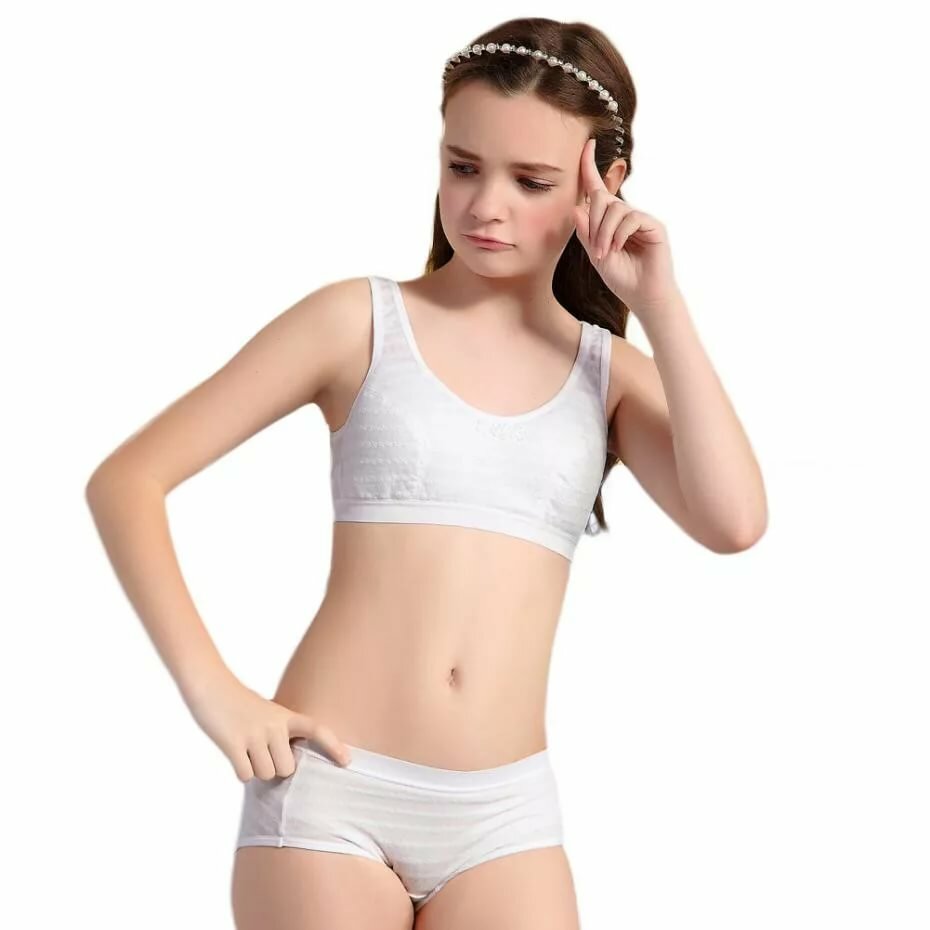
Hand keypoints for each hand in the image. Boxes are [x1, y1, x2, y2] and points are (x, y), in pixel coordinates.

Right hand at [187, 673, 351, 781]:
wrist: (211, 685)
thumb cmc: (241, 703)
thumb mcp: (269, 712)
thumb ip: (282, 733)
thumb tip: (289, 766)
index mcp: (285, 715)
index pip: (316, 729)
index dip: (333, 745)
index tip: (347, 761)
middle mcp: (274, 725)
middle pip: (287, 769)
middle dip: (275, 767)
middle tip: (261, 751)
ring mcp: (254, 734)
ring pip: (267, 774)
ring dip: (256, 770)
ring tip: (247, 749)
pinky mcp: (233, 744)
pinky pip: (246, 776)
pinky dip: (241, 771)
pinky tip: (235, 754)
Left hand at [573, 137, 679, 315]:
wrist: (643, 296)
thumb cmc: (622, 278)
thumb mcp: (595, 256)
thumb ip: (585, 233)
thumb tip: (575, 207)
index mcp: (609, 220)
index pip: (598, 189)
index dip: (590, 167)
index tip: (586, 145)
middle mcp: (625, 215)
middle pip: (602, 200)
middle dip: (593, 223)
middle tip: (595, 250)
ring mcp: (640, 219)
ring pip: (615, 209)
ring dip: (604, 232)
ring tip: (604, 253)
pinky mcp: (653, 225)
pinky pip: (630, 218)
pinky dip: (619, 233)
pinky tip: (617, 248)